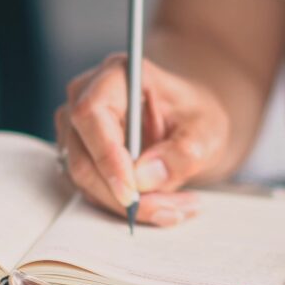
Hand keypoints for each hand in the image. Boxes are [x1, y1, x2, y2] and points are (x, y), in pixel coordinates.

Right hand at [55, 53, 229, 225]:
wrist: (190, 121)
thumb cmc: (196, 116)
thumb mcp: (207, 132)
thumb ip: (181, 153)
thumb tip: (144, 177)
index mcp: (119, 74)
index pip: (92, 114)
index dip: (107, 157)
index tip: (132, 193)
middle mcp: (87, 95)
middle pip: (84, 155)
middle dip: (124, 194)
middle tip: (171, 209)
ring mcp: (77, 126)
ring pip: (85, 179)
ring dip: (130, 204)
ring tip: (177, 207)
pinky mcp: (79, 153)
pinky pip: (91, 188)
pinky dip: (124, 205)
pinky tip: (161, 205)